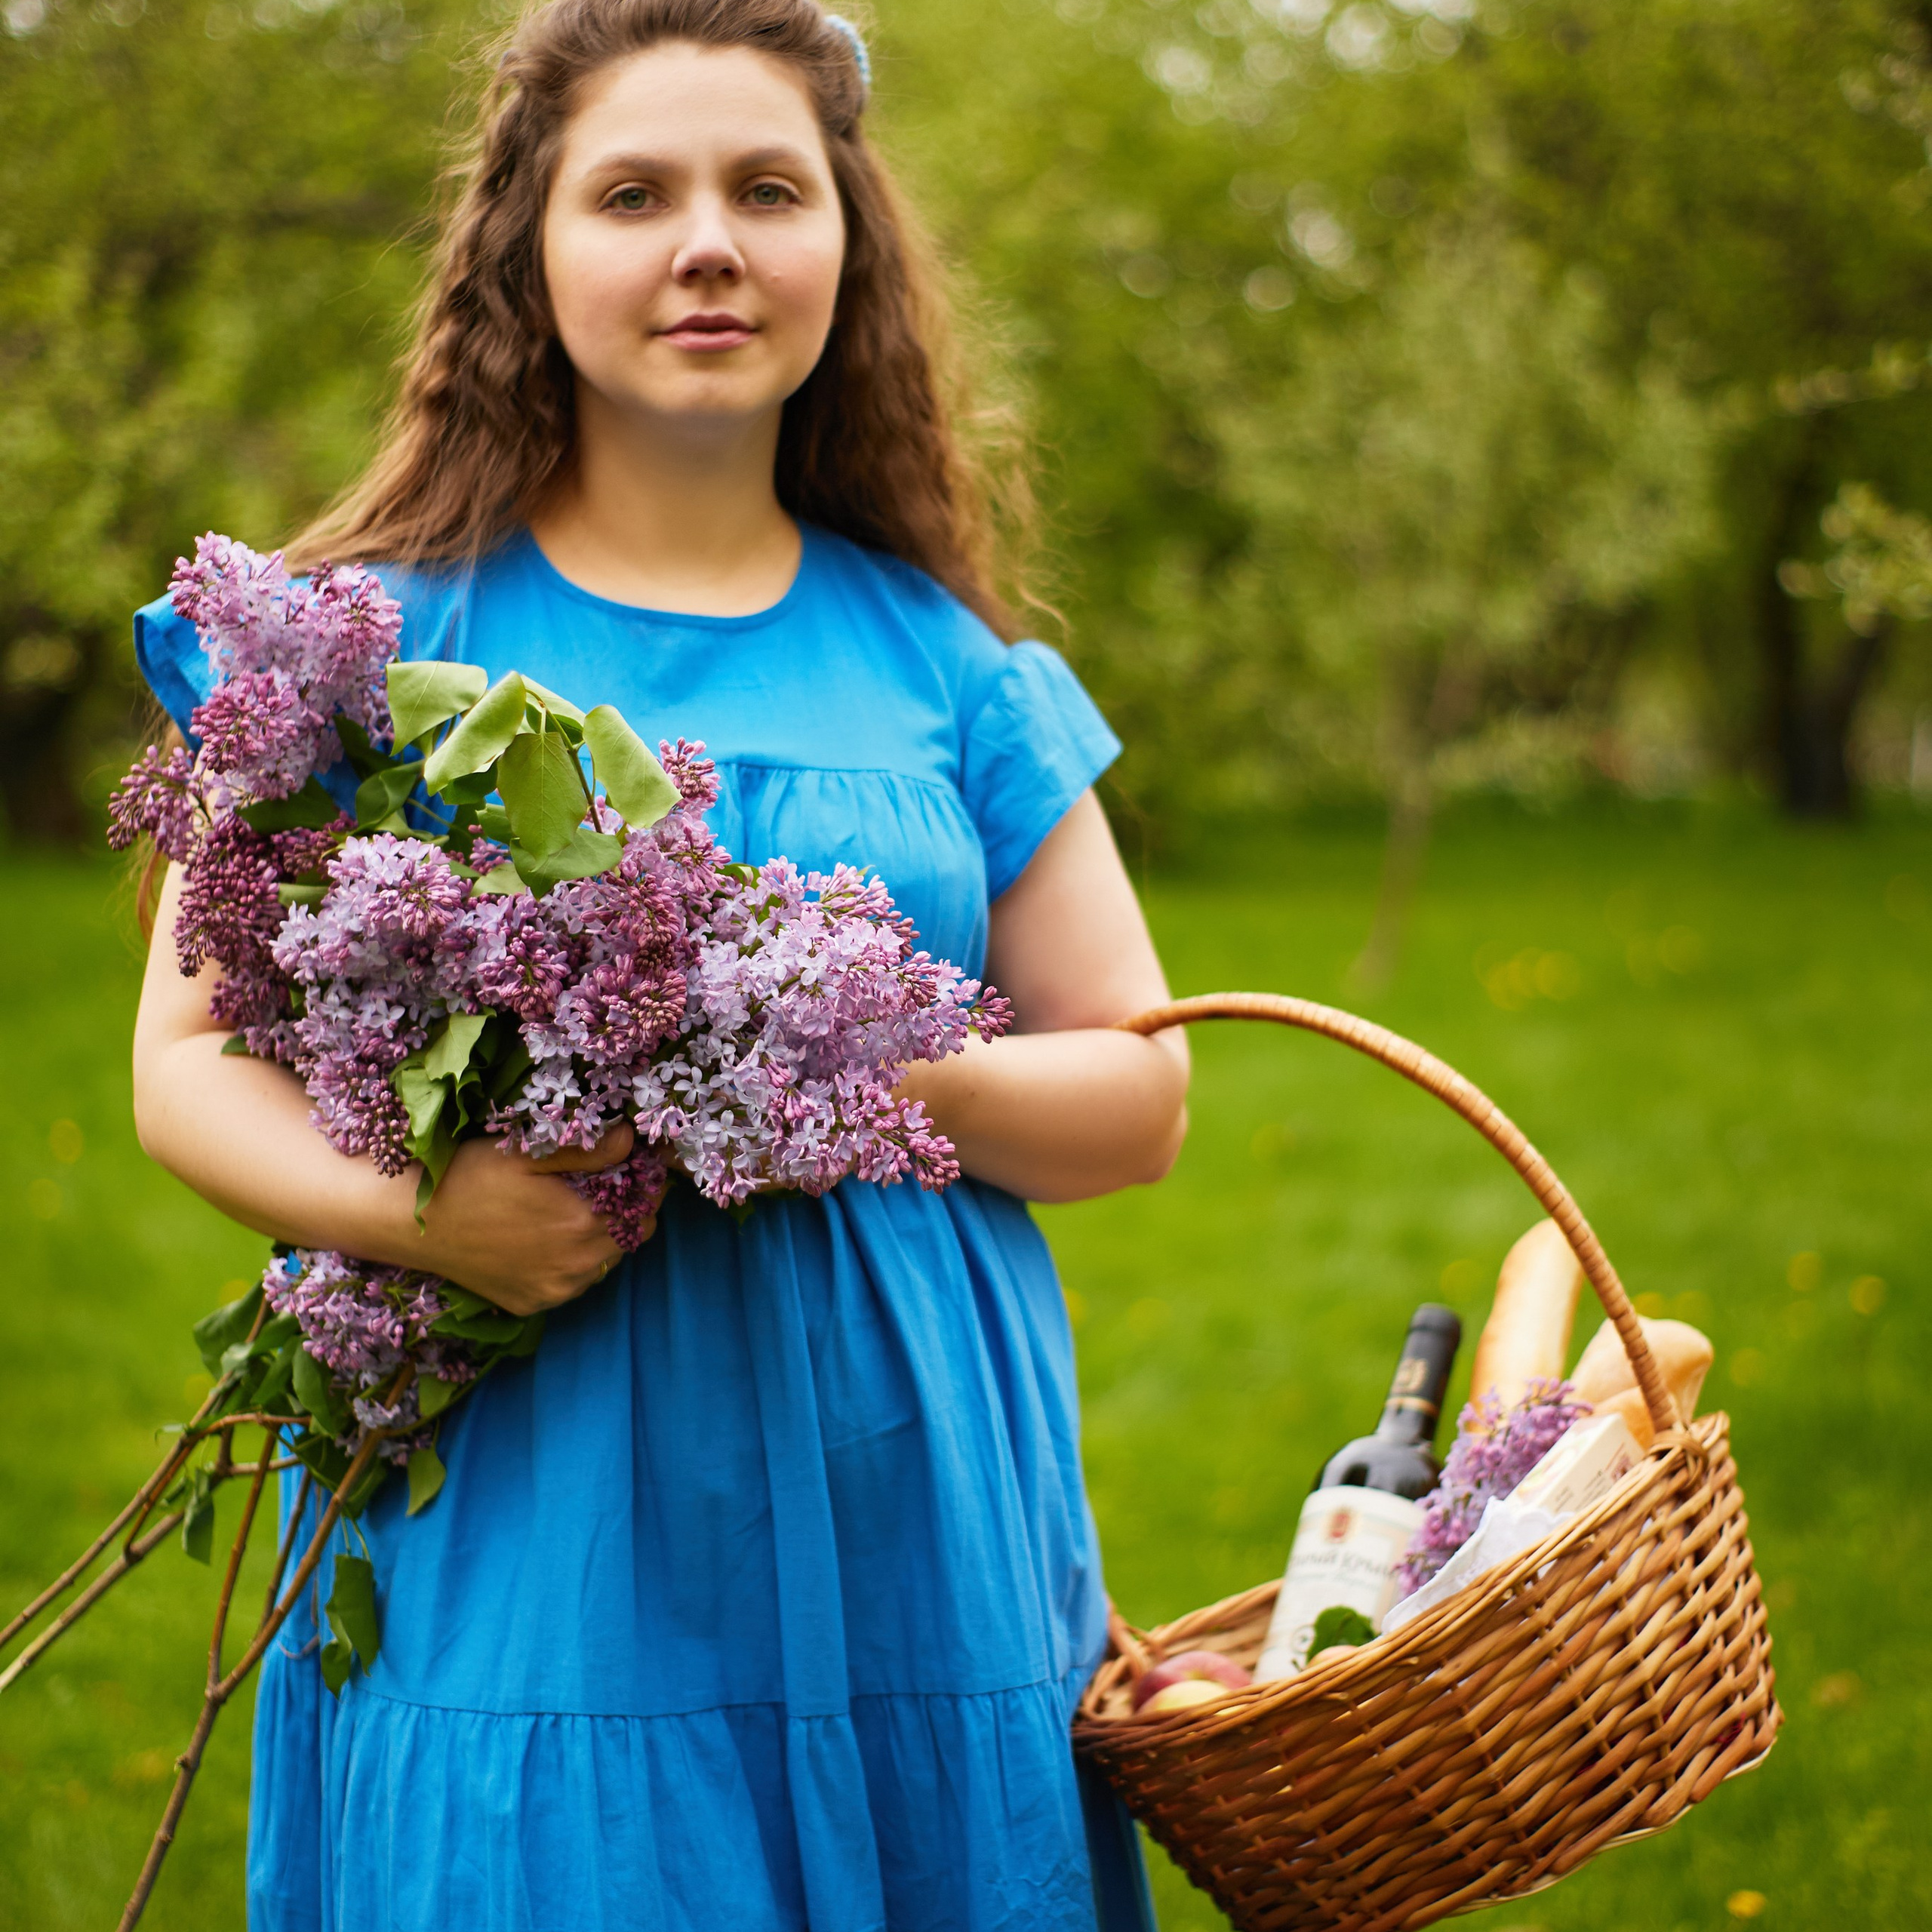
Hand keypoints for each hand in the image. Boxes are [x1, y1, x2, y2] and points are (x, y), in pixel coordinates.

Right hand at [410, 1124, 648, 1314]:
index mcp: (582, 1226)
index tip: (628, 1164)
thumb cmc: (469, 1177)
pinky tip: (544, 1237)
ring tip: (568, 1208)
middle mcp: (575, 1267)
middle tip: (599, 1182)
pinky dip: (570, 1261)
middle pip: (632, 1236)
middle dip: (626, 1209)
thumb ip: (587, 1149)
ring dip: (600, 1236)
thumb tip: (632, 1137)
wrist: (412, 1224)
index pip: (647, 1206)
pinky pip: (572, 1282)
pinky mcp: (531, 1304)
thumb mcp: (527, 1153)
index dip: (643, 1181)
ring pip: (604, 1261)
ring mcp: (554, 1291)